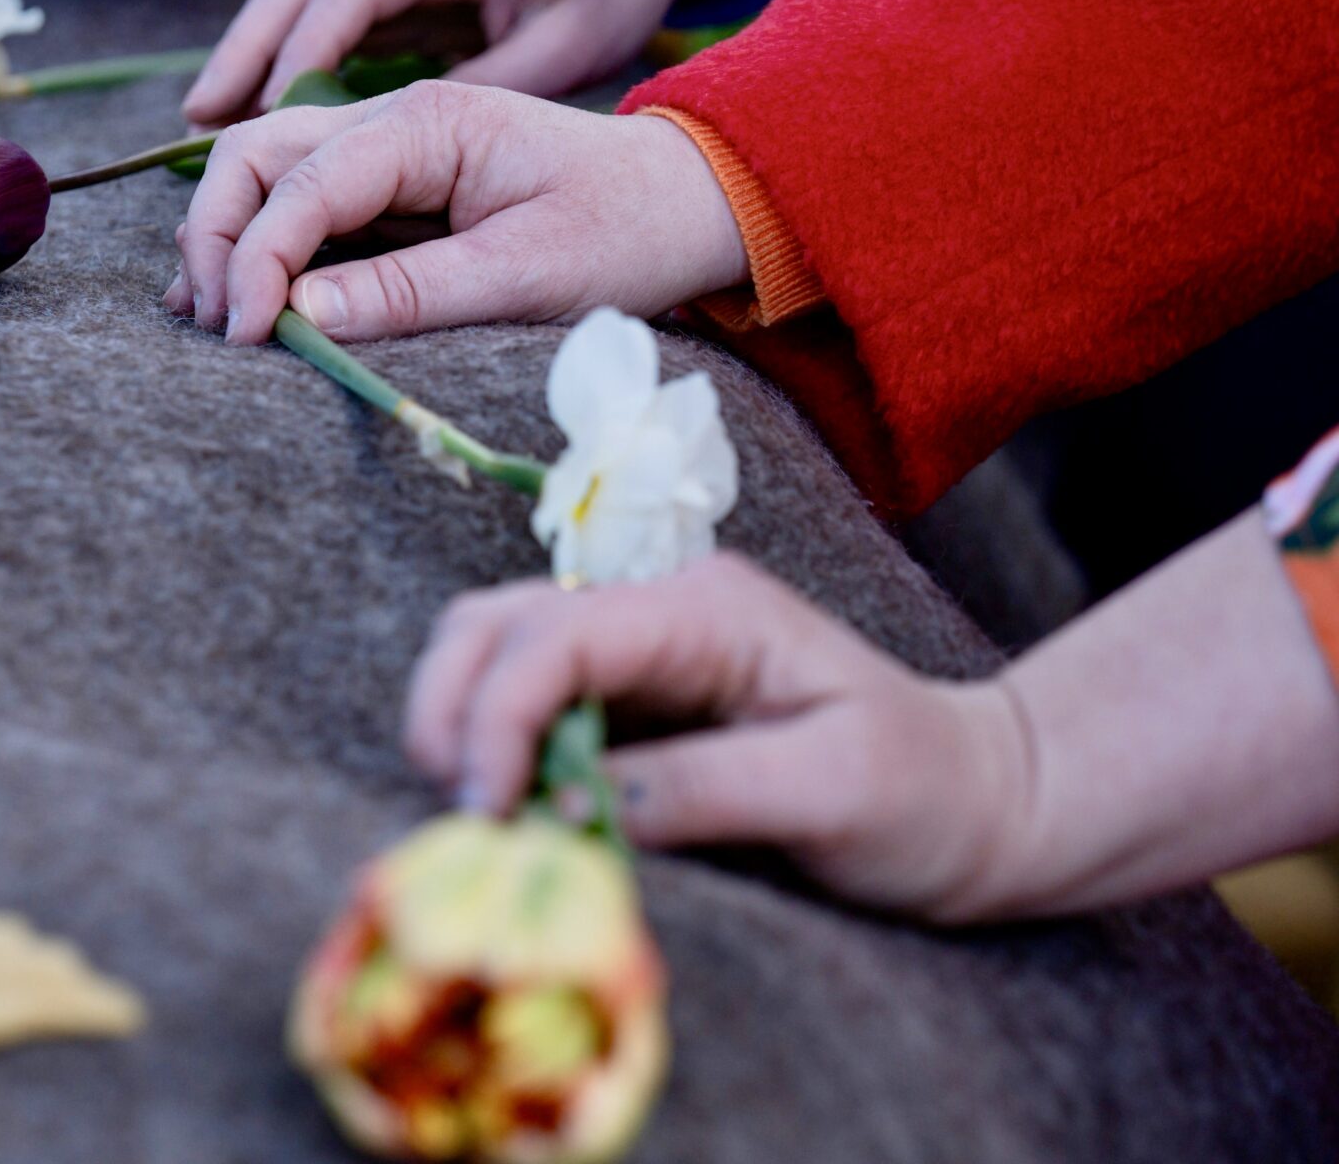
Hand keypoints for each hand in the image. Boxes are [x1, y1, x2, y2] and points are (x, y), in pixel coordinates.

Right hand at [165, 81, 748, 342]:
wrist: (684, 204)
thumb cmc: (623, 232)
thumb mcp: (527, 272)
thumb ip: (412, 291)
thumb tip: (300, 315)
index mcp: (426, 123)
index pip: (301, 181)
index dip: (257, 258)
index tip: (246, 336)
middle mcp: (393, 119)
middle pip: (256, 154)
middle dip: (218, 235)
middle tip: (212, 325)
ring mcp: (387, 148)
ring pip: (266, 171)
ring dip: (227, 237)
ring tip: (205, 316)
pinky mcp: (392, 186)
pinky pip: (303, 203)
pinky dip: (262, 246)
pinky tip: (241, 298)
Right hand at [181, 0, 714, 124]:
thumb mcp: (568, 48)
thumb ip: (488, 87)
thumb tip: (405, 155)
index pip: (341, 2)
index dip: (291, 65)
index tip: (259, 125)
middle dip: (241, 58)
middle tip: (198, 127)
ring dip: (247, 55)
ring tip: (203, 124)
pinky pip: (321, 9)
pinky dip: (280, 54)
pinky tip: (259, 109)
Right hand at [402, 554, 1041, 922]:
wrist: (979, 806)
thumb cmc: (925, 793)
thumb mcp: (835, 791)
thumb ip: (703, 788)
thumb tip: (574, 804)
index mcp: (704, 609)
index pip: (557, 633)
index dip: (497, 714)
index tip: (487, 811)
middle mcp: (655, 613)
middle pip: (494, 623)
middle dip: (450, 709)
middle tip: (461, 814)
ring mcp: (634, 656)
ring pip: (491, 655)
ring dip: (460, 728)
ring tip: (481, 820)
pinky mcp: (626, 707)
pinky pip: (523, 710)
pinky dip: (492, 757)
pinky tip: (515, 819)